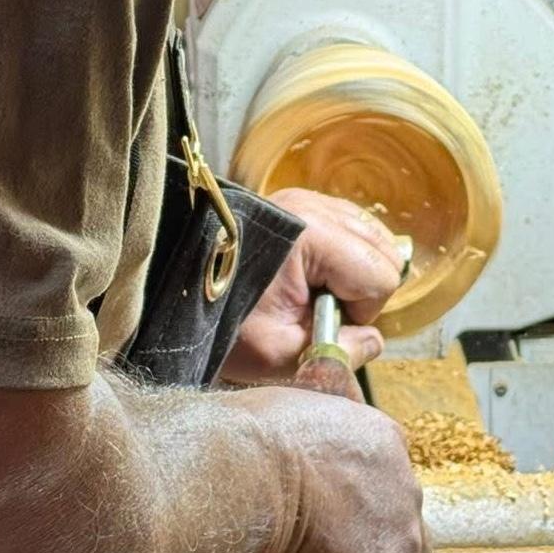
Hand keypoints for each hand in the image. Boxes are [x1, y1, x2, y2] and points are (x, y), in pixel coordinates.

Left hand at [222, 189, 404, 383]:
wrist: (169, 290)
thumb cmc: (221, 322)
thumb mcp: (279, 355)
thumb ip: (338, 353)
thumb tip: (373, 341)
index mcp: (313, 236)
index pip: (382, 276)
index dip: (361, 312)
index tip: (322, 325)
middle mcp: (314, 206)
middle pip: (384, 250)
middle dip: (362, 289)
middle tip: (318, 310)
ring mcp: (305, 197)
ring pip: (372, 235)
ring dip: (355, 271)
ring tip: (312, 292)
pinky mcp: (297, 201)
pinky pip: (349, 225)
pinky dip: (343, 253)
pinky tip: (311, 274)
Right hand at [223, 386, 428, 552]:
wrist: (224, 482)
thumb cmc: (223, 456)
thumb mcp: (271, 432)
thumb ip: (291, 453)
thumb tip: (271, 467)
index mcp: (378, 442)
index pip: (387, 498)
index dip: (358, 533)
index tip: (325, 551)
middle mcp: (403, 489)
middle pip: (405, 550)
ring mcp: (402, 547)